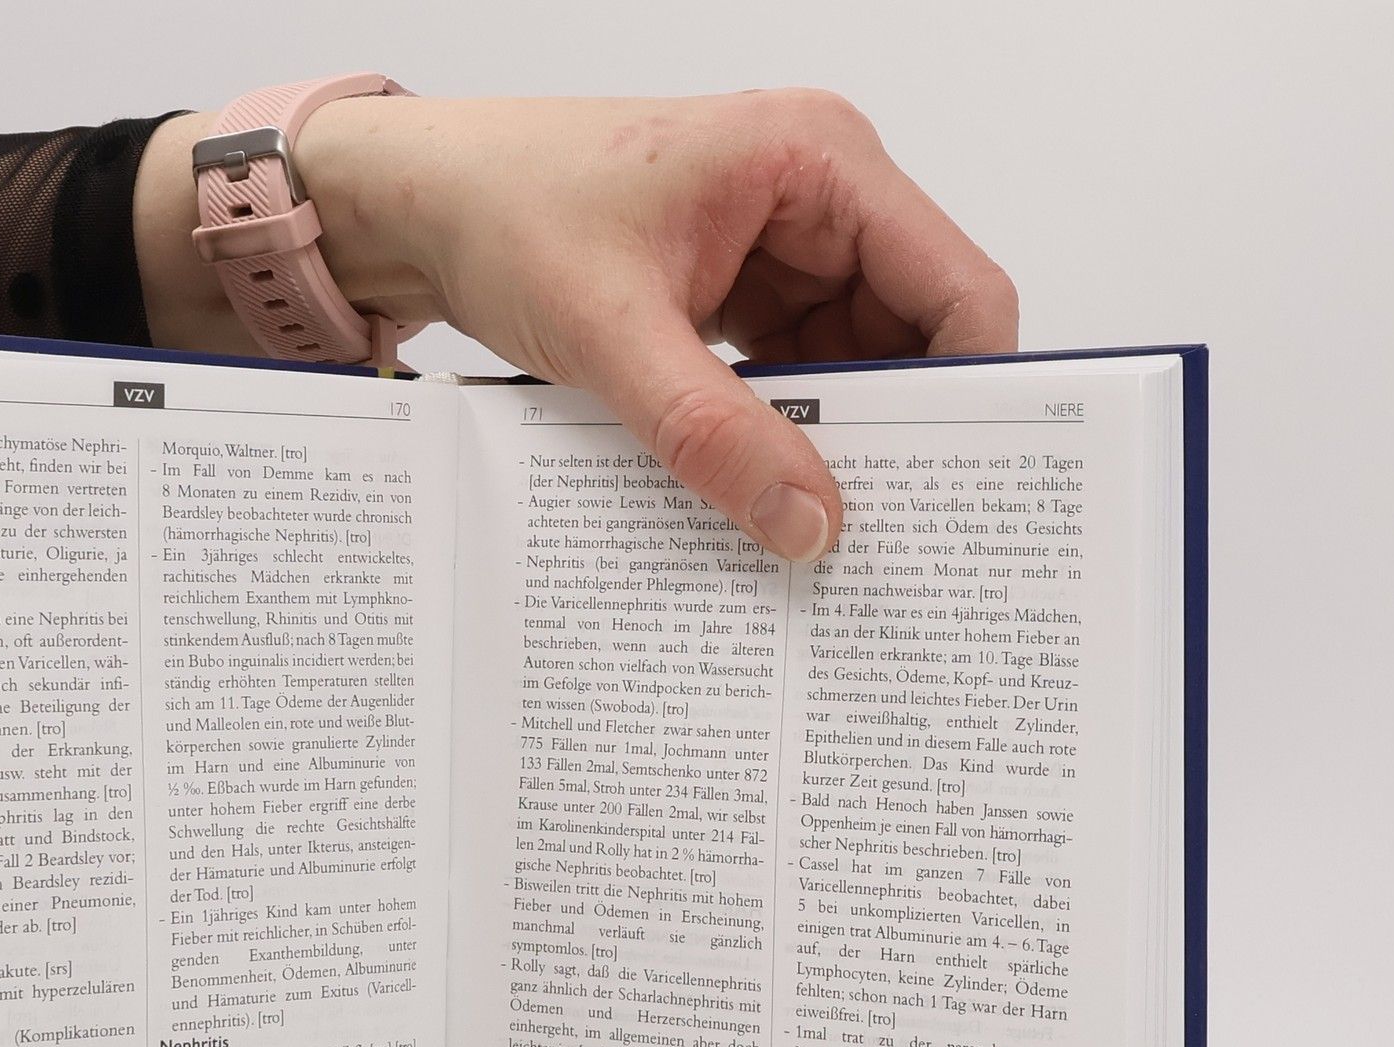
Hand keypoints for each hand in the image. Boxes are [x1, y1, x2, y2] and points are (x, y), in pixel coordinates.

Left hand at [138, 90, 1017, 559]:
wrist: (420, 205)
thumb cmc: (506, 213)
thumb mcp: (615, 335)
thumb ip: (714, 434)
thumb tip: (810, 523)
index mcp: (818, 162)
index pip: (956, 287)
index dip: (972, 391)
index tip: (958, 492)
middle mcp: (818, 196)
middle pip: (913, 334)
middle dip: (900, 430)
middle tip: (889, 536)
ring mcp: (782, 247)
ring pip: (855, 364)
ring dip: (836, 440)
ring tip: (820, 526)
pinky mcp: (742, 292)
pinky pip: (796, 373)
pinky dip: (785, 430)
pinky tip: (767, 491)